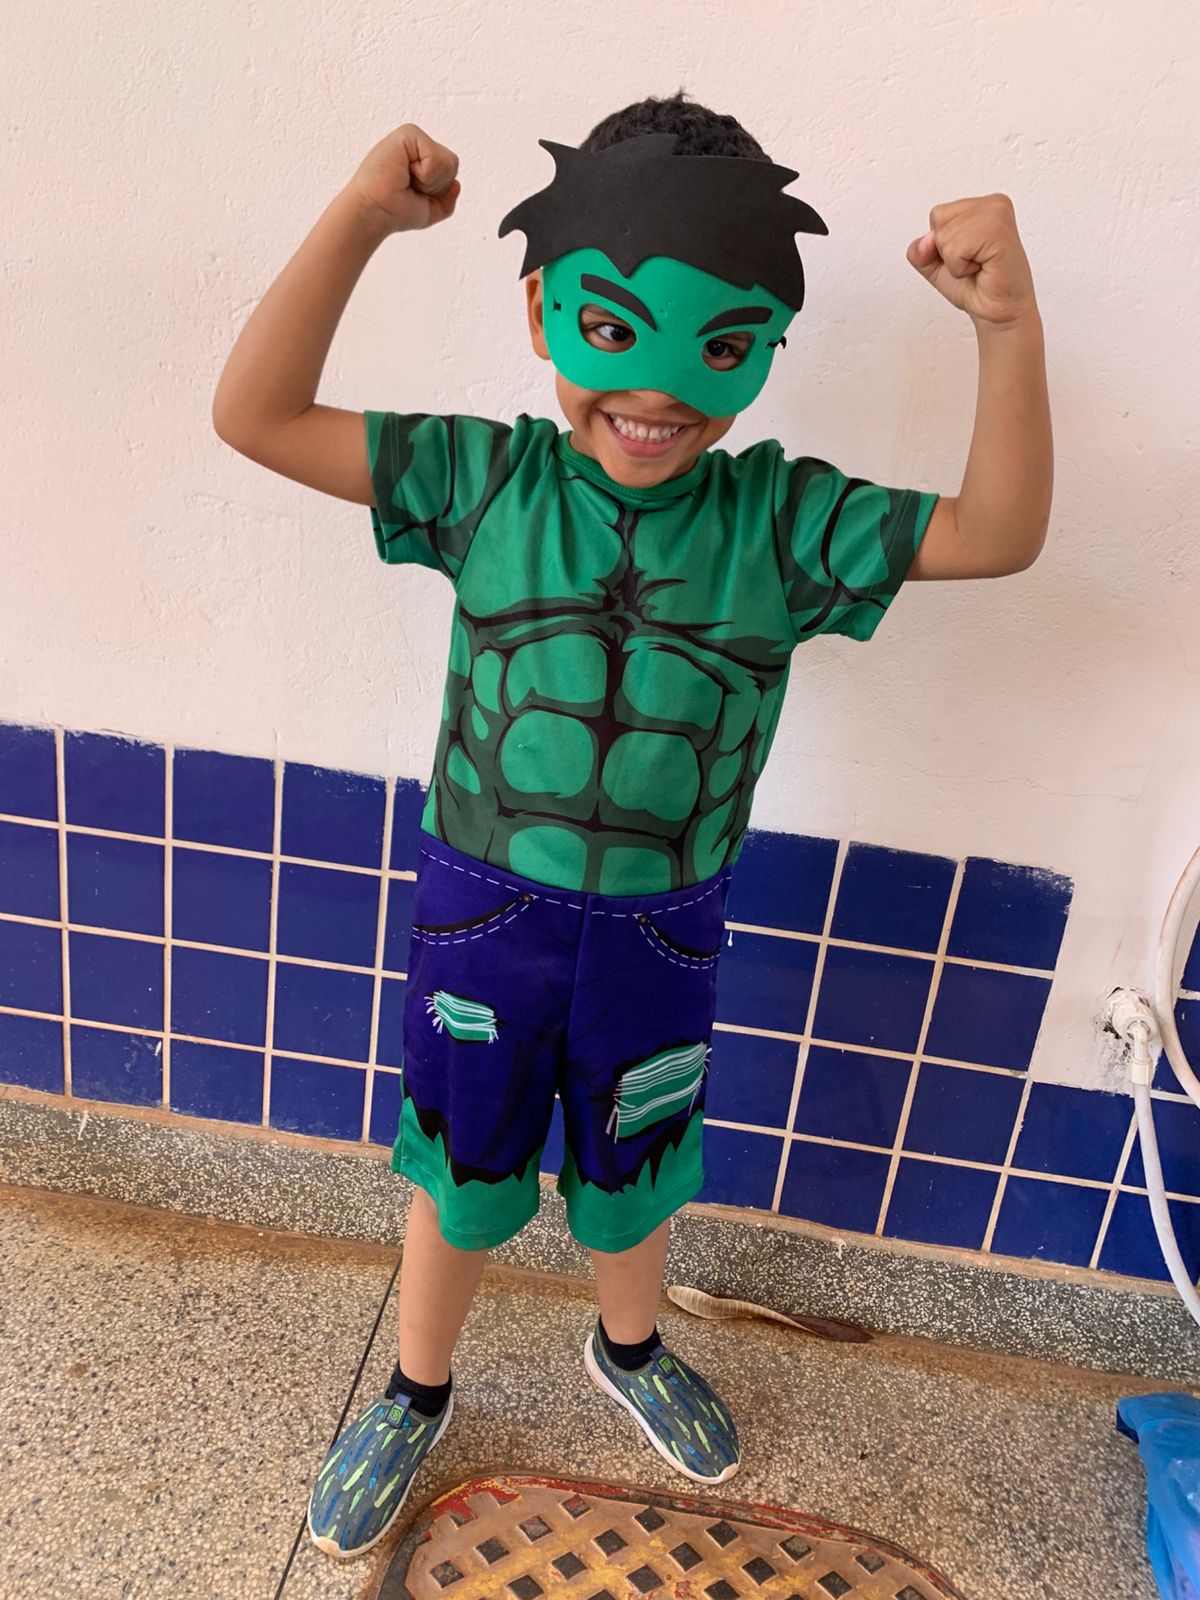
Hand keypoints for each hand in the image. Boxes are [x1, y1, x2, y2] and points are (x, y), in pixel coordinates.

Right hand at [350, 123, 460, 234]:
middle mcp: (418, 146)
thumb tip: (457, 183)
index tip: (413, 192)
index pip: (451, 170)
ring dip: (429, 181)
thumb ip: (447, 200)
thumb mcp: (429, 211)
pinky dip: (424, 174)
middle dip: (436, 185)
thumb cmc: (395, 211)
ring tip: (405, 179)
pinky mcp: (408, 134)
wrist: (375, 211)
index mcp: (422, 160)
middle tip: (409, 186)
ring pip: (448, 161)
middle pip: (453, 164)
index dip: (438, 190)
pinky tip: (403, 172)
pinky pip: (435, 158)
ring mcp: (412, 138)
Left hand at [906, 194, 1036, 327]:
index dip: (942, 244)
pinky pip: (955, 249)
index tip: (969, 256)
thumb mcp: (936, 265)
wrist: (997, 312)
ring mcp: (997, 215)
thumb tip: (924, 243)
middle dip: (948, 251)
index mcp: (983, 205)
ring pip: (944, 234)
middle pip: (939, 219)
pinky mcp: (998, 233)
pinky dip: (960, 268)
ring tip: (979, 267)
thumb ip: (920, 250)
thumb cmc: (975, 287)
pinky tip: (982, 269)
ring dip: (955, 261)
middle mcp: (993, 204)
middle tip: (974, 264)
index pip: (937, 214)